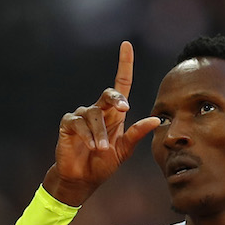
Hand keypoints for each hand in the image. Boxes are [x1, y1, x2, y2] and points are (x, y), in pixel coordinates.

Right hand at [45, 41, 159, 205]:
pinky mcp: (68, 124)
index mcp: (114, 113)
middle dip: (116, 99)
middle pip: (108, 93)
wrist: (83, 179)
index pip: (121, 84)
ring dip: (101, 133)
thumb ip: (137, 134)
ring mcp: (82, 116)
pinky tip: (92, 146)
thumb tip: (156, 120)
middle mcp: (98, 110)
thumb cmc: (103, 164)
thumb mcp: (124, 150)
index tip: (126, 45)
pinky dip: (87, 135)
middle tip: (124, 110)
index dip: (124, 64)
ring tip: (102, 148)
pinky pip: (79, 123)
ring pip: (94, 114)